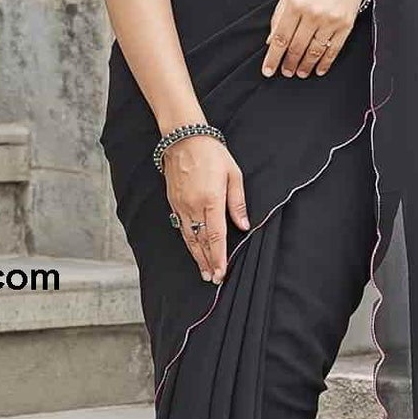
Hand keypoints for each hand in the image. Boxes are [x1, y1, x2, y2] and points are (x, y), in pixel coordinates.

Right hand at [162, 134, 248, 282]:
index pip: (216, 237)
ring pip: (190, 238)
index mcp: (211, 200)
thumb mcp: (233, 174)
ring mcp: (181, 205)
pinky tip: (193, 250)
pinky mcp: (174, 202)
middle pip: (202, 242)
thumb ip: (238, 202)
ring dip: (197, 256)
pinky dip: (188, 242)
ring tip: (203, 271)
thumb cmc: (212, 154)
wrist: (184, 139)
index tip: (221, 273)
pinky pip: (181, 227)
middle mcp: (194, 206)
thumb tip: (243, 225)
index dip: (219, 258)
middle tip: (213, 279)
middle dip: (208, 262)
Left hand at [263, 0, 368, 77]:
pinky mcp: (345, 26)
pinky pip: (333, 50)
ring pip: (314, 52)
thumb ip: (279, 15)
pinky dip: (325, 63)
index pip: (281, 38)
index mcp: (296, 3)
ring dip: (305, 66)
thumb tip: (271, 41)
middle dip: (288, 64)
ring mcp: (330, 21)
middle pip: (296, 48)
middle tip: (285, 72)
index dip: (273, 58)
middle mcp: (312, 13)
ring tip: (299, 73)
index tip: (268, 70)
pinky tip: (318, 70)